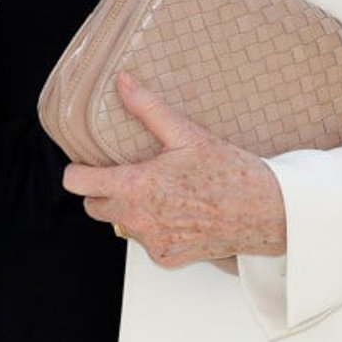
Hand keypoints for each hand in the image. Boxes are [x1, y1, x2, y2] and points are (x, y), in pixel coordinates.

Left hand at [63, 72, 286, 267]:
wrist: (263, 211)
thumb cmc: (229, 173)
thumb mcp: (186, 134)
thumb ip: (147, 109)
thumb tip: (124, 83)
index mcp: (135, 187)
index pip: (78, 184)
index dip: (78, 171)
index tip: (85, 164)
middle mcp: (138, 219)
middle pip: (93, 207)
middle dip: (103, 191)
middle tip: (129, 175)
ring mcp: (151, 242)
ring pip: (121, 225)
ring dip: (131, 210)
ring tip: (161, 192)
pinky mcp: (167, 257)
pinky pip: (146, 242)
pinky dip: (154, 228)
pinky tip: (178, 212)